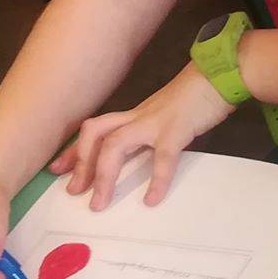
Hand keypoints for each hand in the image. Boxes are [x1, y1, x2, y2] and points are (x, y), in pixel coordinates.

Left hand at [51, 63, 234, 209]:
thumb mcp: (165, 114)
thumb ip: (150, 131)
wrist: (219, 75)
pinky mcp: (177, 130)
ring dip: (103, 175)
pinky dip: (156, 181)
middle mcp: (138, 117)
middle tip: (74, 191)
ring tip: (100, 203)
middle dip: (80, 162)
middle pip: (96, 133)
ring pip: (116, 144)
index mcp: (135, 115)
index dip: (74, 150)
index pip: (95, 129)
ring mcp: (155, 122)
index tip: (58, 169)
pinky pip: (162, 158)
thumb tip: (141, 155)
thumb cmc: (197, 96)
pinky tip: (152, 199)